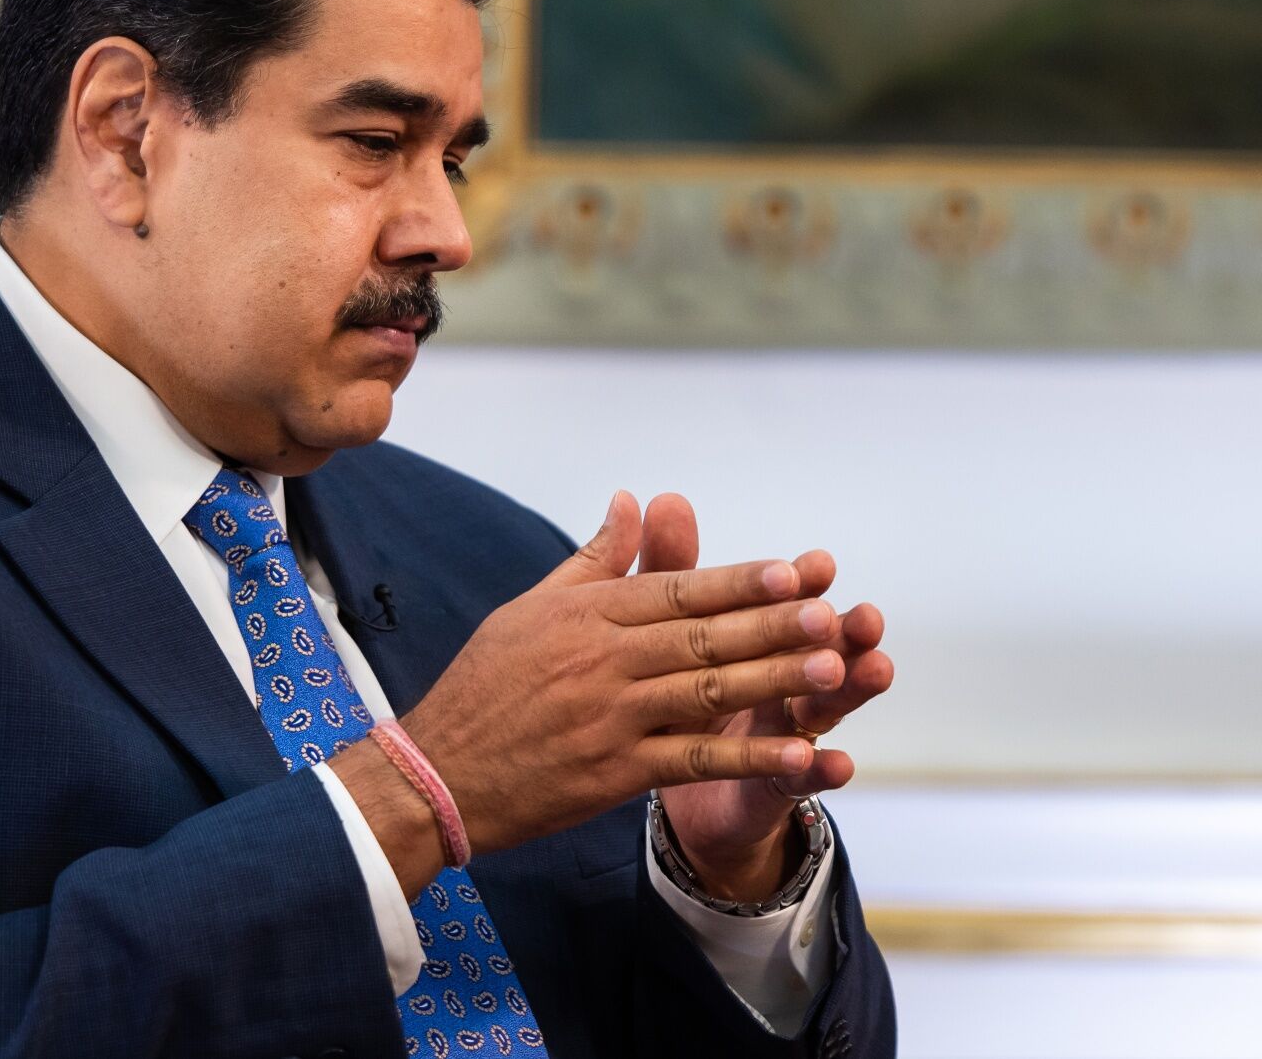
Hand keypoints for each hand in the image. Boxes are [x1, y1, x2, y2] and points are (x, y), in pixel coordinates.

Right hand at [333, 491, 842, 895]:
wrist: (441, 771)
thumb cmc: (484, 685)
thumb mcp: (529, 608)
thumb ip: (593, 560)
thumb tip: (631, 501)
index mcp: (584, 615)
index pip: (675, 590)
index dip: (738, 581)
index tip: (793, 570)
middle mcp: (602, 660)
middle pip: (701, 638)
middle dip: (772, 626)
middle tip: (833, 614)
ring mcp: (611, 718)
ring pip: (706, 693)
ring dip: (773, 682)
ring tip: (831, 669)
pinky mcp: (616, 772)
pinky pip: (694, 760)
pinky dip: (748, 757)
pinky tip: (798, 754)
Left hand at [641, 494, 893, 900]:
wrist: (668, 781)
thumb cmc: (674, 691)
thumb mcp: (666, 631)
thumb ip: (668, 570)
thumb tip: (664, 498)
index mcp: (750, 637)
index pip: (782, 604)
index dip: (801, 586)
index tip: (818, 564)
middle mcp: (776, 679)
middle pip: (816, 649)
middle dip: (842, 632)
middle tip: (862, 617)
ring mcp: (781, 731)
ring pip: (822, 707)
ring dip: (851, 690)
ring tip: (875, 672)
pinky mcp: (771, 781)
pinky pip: (797, 777)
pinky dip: (817, 770)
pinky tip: (837, 765)